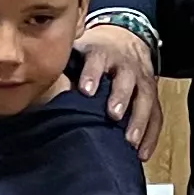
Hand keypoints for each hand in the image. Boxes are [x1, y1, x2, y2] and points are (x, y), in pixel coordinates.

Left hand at [70, 23, 157, 148]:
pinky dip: (150, 136)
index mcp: (103, 53)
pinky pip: (156, 116)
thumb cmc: (96, 53)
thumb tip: (37, 82)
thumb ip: (65, 66)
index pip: (97, 61)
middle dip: (121, 97)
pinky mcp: (152, 96)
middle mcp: (125, 66)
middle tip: (114, 115)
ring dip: (139, 121)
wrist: (126, 40)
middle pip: (126, 81)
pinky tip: (141, 154)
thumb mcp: (81, 51)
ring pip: (145, 100)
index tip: (86, 90)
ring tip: (129, 141)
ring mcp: (142, 81)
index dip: (92, 74)